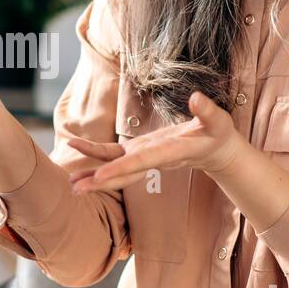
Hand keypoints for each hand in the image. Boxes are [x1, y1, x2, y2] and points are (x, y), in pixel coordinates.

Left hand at [68, 91, 243, 192]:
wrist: (215, 149)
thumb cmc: (218, 134)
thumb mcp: (217, 120)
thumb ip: (207, 111)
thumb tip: (196, 98)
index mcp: (168, 152)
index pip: (141, 162)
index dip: (120, 169)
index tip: (100, 176)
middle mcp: (152, 159)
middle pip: (122, 174)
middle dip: (99, 182)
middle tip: (75, 190)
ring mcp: (144, 156)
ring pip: (114, 168)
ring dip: (93, 175)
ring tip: (70, 181)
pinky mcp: (139, 151)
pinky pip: (114, 155)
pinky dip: (96, 154)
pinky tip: (77, 150)